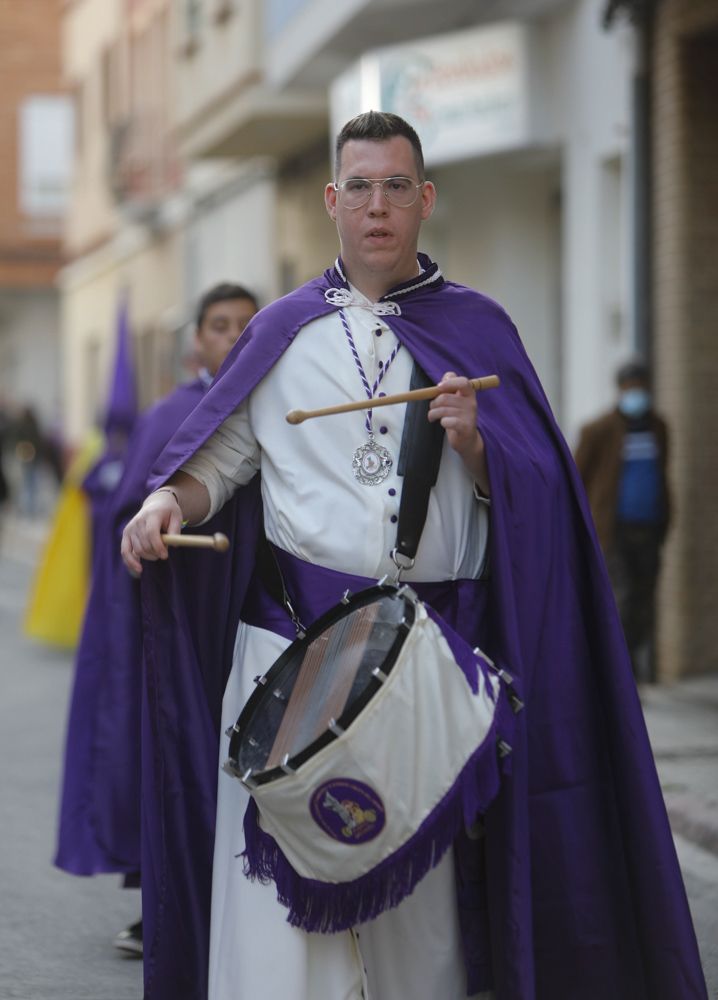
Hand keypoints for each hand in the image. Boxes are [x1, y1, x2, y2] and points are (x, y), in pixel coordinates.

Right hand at [120, 490, 182, 575]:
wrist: (155, 504)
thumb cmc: (168, 512)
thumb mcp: (176, 517)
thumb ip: (175, 531)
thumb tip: (173, 545)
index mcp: (151, 515)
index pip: (151, 533)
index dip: (158, 546)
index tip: (165, 555)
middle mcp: (138, 521)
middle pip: (144, 544)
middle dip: (155, 553)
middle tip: (164, 552)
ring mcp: (130, 528)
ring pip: (137, 550)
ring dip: (149, 556)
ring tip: (157, 553)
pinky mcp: (126, 534)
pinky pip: (125, 551)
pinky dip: (130, 562)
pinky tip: (139, 569)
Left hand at [428, 372, 489, 494]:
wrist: (467, 440)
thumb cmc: (458, 417)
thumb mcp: (455, 400)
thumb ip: (450, 387)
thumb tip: (445, 377)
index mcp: (469, 394)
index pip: (463, 382)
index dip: (449, 382)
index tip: (438, 387)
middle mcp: (471, 403)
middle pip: (445, 397)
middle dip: (433, 403)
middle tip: (432, 408)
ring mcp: (469, 416)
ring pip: (442, 410)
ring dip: (433, 414)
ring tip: (433, 417)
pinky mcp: (466, 428)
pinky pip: (447, 421)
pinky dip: (442, 422)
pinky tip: (444, 424)